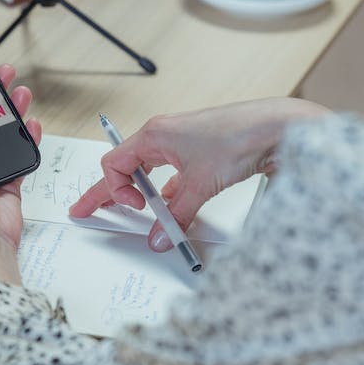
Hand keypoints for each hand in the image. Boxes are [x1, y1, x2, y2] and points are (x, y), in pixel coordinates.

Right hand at [69, 97, 328, 250]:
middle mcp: (164, 136)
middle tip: (86, 209)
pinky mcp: (200, 153)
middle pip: (124, 167)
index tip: (135, 209)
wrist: (277, 127)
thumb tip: (159, 236)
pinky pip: (172, 175)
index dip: (117, 190)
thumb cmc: (239, 137)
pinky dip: (167, 192)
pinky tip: (170, 207)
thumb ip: (176, 214)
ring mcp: (182, 143)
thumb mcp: (201, 183)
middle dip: (108, 190)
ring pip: (148, 171)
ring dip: (141, 192)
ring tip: (131, 211)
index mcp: (155, 134)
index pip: (115, 164)